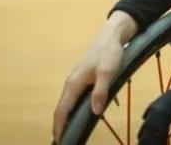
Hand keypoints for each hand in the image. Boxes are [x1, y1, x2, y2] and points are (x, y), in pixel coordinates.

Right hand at [52, 18, 132, 142]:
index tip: (59, 140)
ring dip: (65, 118)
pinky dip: (70, 110)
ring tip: (68, 131)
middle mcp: (71, 83)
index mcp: (74, 83)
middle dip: (59, 125)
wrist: (111, 36)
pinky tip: (77, 115)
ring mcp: (75, 80)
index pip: (62, 109)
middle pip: (61, 108)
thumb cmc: (109, 53)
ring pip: (66, 103)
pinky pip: (72, 98)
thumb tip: (95, 112)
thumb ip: (101, 91)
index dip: (60, 126)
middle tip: (62, 140)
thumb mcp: (108, 72)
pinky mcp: (81, 78)